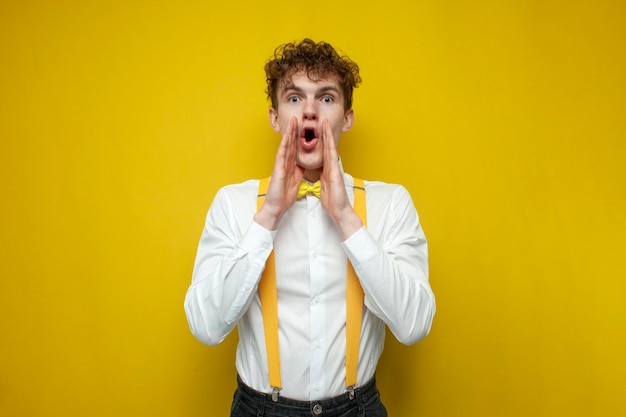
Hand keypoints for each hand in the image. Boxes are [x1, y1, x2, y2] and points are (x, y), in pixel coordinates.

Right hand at [254, 117, 303, 229]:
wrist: (277, 207)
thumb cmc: (284, 196)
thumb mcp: (296, 181)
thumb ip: (298, 172)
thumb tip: (303, 165)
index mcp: (290, 166)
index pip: (295, 148)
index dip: (299, 137)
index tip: (304, 127)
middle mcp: (284, 163)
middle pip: (291, 144)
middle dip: (294, 131)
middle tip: (297, 118)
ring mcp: (280, 165)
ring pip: (286, 145)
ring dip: (289, 133)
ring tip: (292, 121)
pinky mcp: (278, 169)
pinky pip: (281, 155)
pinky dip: (284, 145)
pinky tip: (287, 136)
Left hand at [319, 120, 362, 239]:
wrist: (338, 209)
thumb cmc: (332, 200)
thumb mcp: (324, 186)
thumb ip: (323, 177)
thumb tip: (321, 172)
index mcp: (328, 169)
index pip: (323, 152)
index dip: (321, 141)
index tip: (318, 131)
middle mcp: (332, 166)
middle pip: (327, 147)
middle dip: (325, 133)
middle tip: (323, 121)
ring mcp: (334, 168)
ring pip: (330, 148)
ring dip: (328, 135)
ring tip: (325, 123)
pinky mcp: (335, 172)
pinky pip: (332, 156)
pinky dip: (330, 146)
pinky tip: (329, 138)